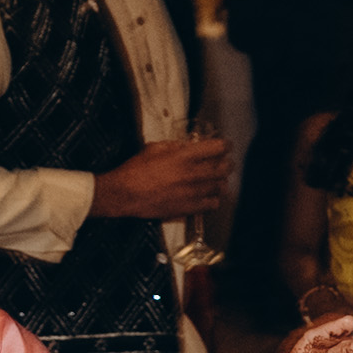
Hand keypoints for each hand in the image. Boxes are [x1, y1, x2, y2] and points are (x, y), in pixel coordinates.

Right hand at [96, 138, 230, 224]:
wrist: (124, 194)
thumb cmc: (135, 171)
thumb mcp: (154, 148)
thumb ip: (174, 146)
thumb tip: (186, 146)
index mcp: (184, 156)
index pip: (217, 147)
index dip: (225, 145)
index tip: (225, 145)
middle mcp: (192, 174)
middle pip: (224, 168)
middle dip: (227, 163)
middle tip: (225, 162)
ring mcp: (192, 192)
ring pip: (220, 186)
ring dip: (221, 181)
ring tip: (217, 179)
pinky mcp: (189, 208)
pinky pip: (212, 204)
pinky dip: (214, 198)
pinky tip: (209, 195)